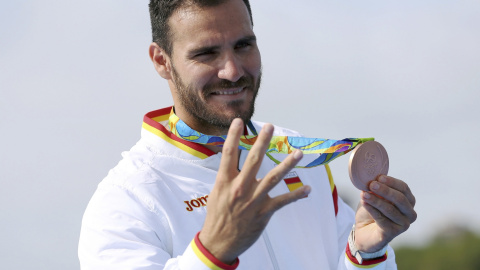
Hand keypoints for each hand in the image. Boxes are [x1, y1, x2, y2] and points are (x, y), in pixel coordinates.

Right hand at [199, 119, 310, 263]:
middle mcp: (239, 187)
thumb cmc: (217, 216)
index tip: (239, 122)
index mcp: (225, 181)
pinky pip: (283, 201)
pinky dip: (296, 195)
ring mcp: (253, 199)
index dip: (234, 136)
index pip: (228, 153)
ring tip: (297, 153)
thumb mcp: (217, 192)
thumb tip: (234, 160)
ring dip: (287, 164)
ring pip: (273, 177)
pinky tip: (307, 189)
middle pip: (254, 159)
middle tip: (270, 127)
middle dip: (262, 141)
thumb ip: (227, 177)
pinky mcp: (264, 212)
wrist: (219, 242)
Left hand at [354, 175, 416, 252]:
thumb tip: (373, 178)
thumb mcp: (375, 197)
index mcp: (408, 201)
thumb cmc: (372, 211)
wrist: (364, 231)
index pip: (404, 188)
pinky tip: (364, 203)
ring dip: (376, 200)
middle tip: (371, 184)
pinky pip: (382, 219)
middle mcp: (410, 213)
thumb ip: (376, 188)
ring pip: (390, 209)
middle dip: (385, 190)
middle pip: (399, 199)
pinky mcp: (393, 233)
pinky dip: (372, 210)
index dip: (392, 182)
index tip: (379, 177)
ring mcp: (403, 224)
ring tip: (364, 194)